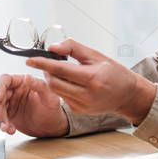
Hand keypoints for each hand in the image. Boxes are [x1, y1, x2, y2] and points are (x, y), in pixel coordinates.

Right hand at [0, 73, 68, 136]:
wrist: (53, 127)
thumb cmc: (53, 109)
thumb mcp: (49, 98)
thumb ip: (39, 86)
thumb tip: (27, 77)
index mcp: (23, 83)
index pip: (6, 80)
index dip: (0, 87)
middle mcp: (15, 92)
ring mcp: (11, 104)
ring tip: (5, 126)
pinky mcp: (10, 116)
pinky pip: (2, 119)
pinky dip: (4, 125)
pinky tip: (10, 130)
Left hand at [26, 39, 156, 124]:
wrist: (128, 95)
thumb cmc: (114, 72)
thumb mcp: (96, 55)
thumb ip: (73, 48)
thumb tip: (52, 47)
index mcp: (92, 78)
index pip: (60, 70)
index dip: (43, 63)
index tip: (29, 60)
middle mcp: (87, 95)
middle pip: (54, 83)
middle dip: (46, 72)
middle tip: (48, 63)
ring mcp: (82, 106)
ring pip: (56, 91)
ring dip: (52, 80)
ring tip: (60, 71)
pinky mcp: (79, 111)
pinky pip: (62, 97)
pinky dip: (61, 88)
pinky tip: (71, 83)